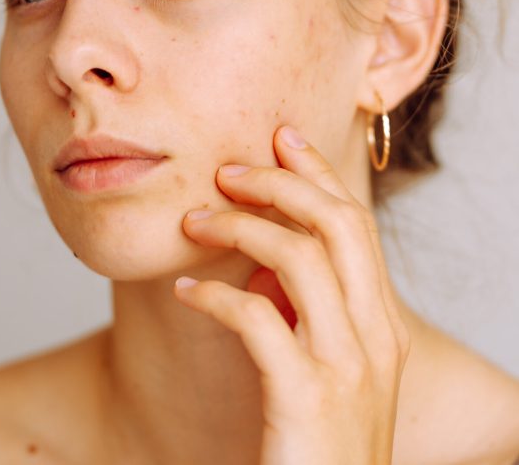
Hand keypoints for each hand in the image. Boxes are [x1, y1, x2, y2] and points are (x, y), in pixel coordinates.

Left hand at [174, 125, 409, 464]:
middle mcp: (377, 336)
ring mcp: (349, 367)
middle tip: (228, 171)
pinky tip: (185, 292)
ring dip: (238, 227)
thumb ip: (310, 313)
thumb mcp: (329, 369)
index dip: (319, 173)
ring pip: (298, 257)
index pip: (356, 223)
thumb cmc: (320, 444)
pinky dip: (215, 294)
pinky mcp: (309, 398)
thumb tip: (264, 262)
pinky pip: (257, 318)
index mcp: (383, 324)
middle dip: (281, 183)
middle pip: (337, 224)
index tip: (283, 136)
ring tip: (193, 223)